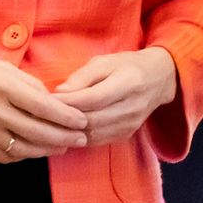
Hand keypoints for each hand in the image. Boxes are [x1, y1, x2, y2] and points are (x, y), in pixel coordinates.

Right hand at [0, 44, 90, 162]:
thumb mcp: (0, 66)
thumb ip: (28, 84)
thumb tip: (52, 101)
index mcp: (2, 85)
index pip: (44, 107)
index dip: (67, 117)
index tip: (82, 121)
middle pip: (38, 132)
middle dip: (65, 138)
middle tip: (81, 139)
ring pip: (24, 149)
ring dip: (48, 150)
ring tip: (62, 146)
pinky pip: (6, 156)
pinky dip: (24, 156)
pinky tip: (35, 150)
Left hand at [47, 47, 179, 150]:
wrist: (159, 79)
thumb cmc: (127, 66)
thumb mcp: (104, 62)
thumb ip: (82, 77)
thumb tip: (59, 93)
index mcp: (129, 83)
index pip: (93, 98)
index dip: (68, 101)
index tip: (48, 98)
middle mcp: (132, 107)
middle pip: (92, 119)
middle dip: (65, 118)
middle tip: (43, 113)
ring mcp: (131, 124)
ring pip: (93, 134)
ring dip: (70, 131)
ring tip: (52, 122)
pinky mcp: (126, 134)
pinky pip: (97, 141)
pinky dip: (80, 136)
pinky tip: (67, 129)